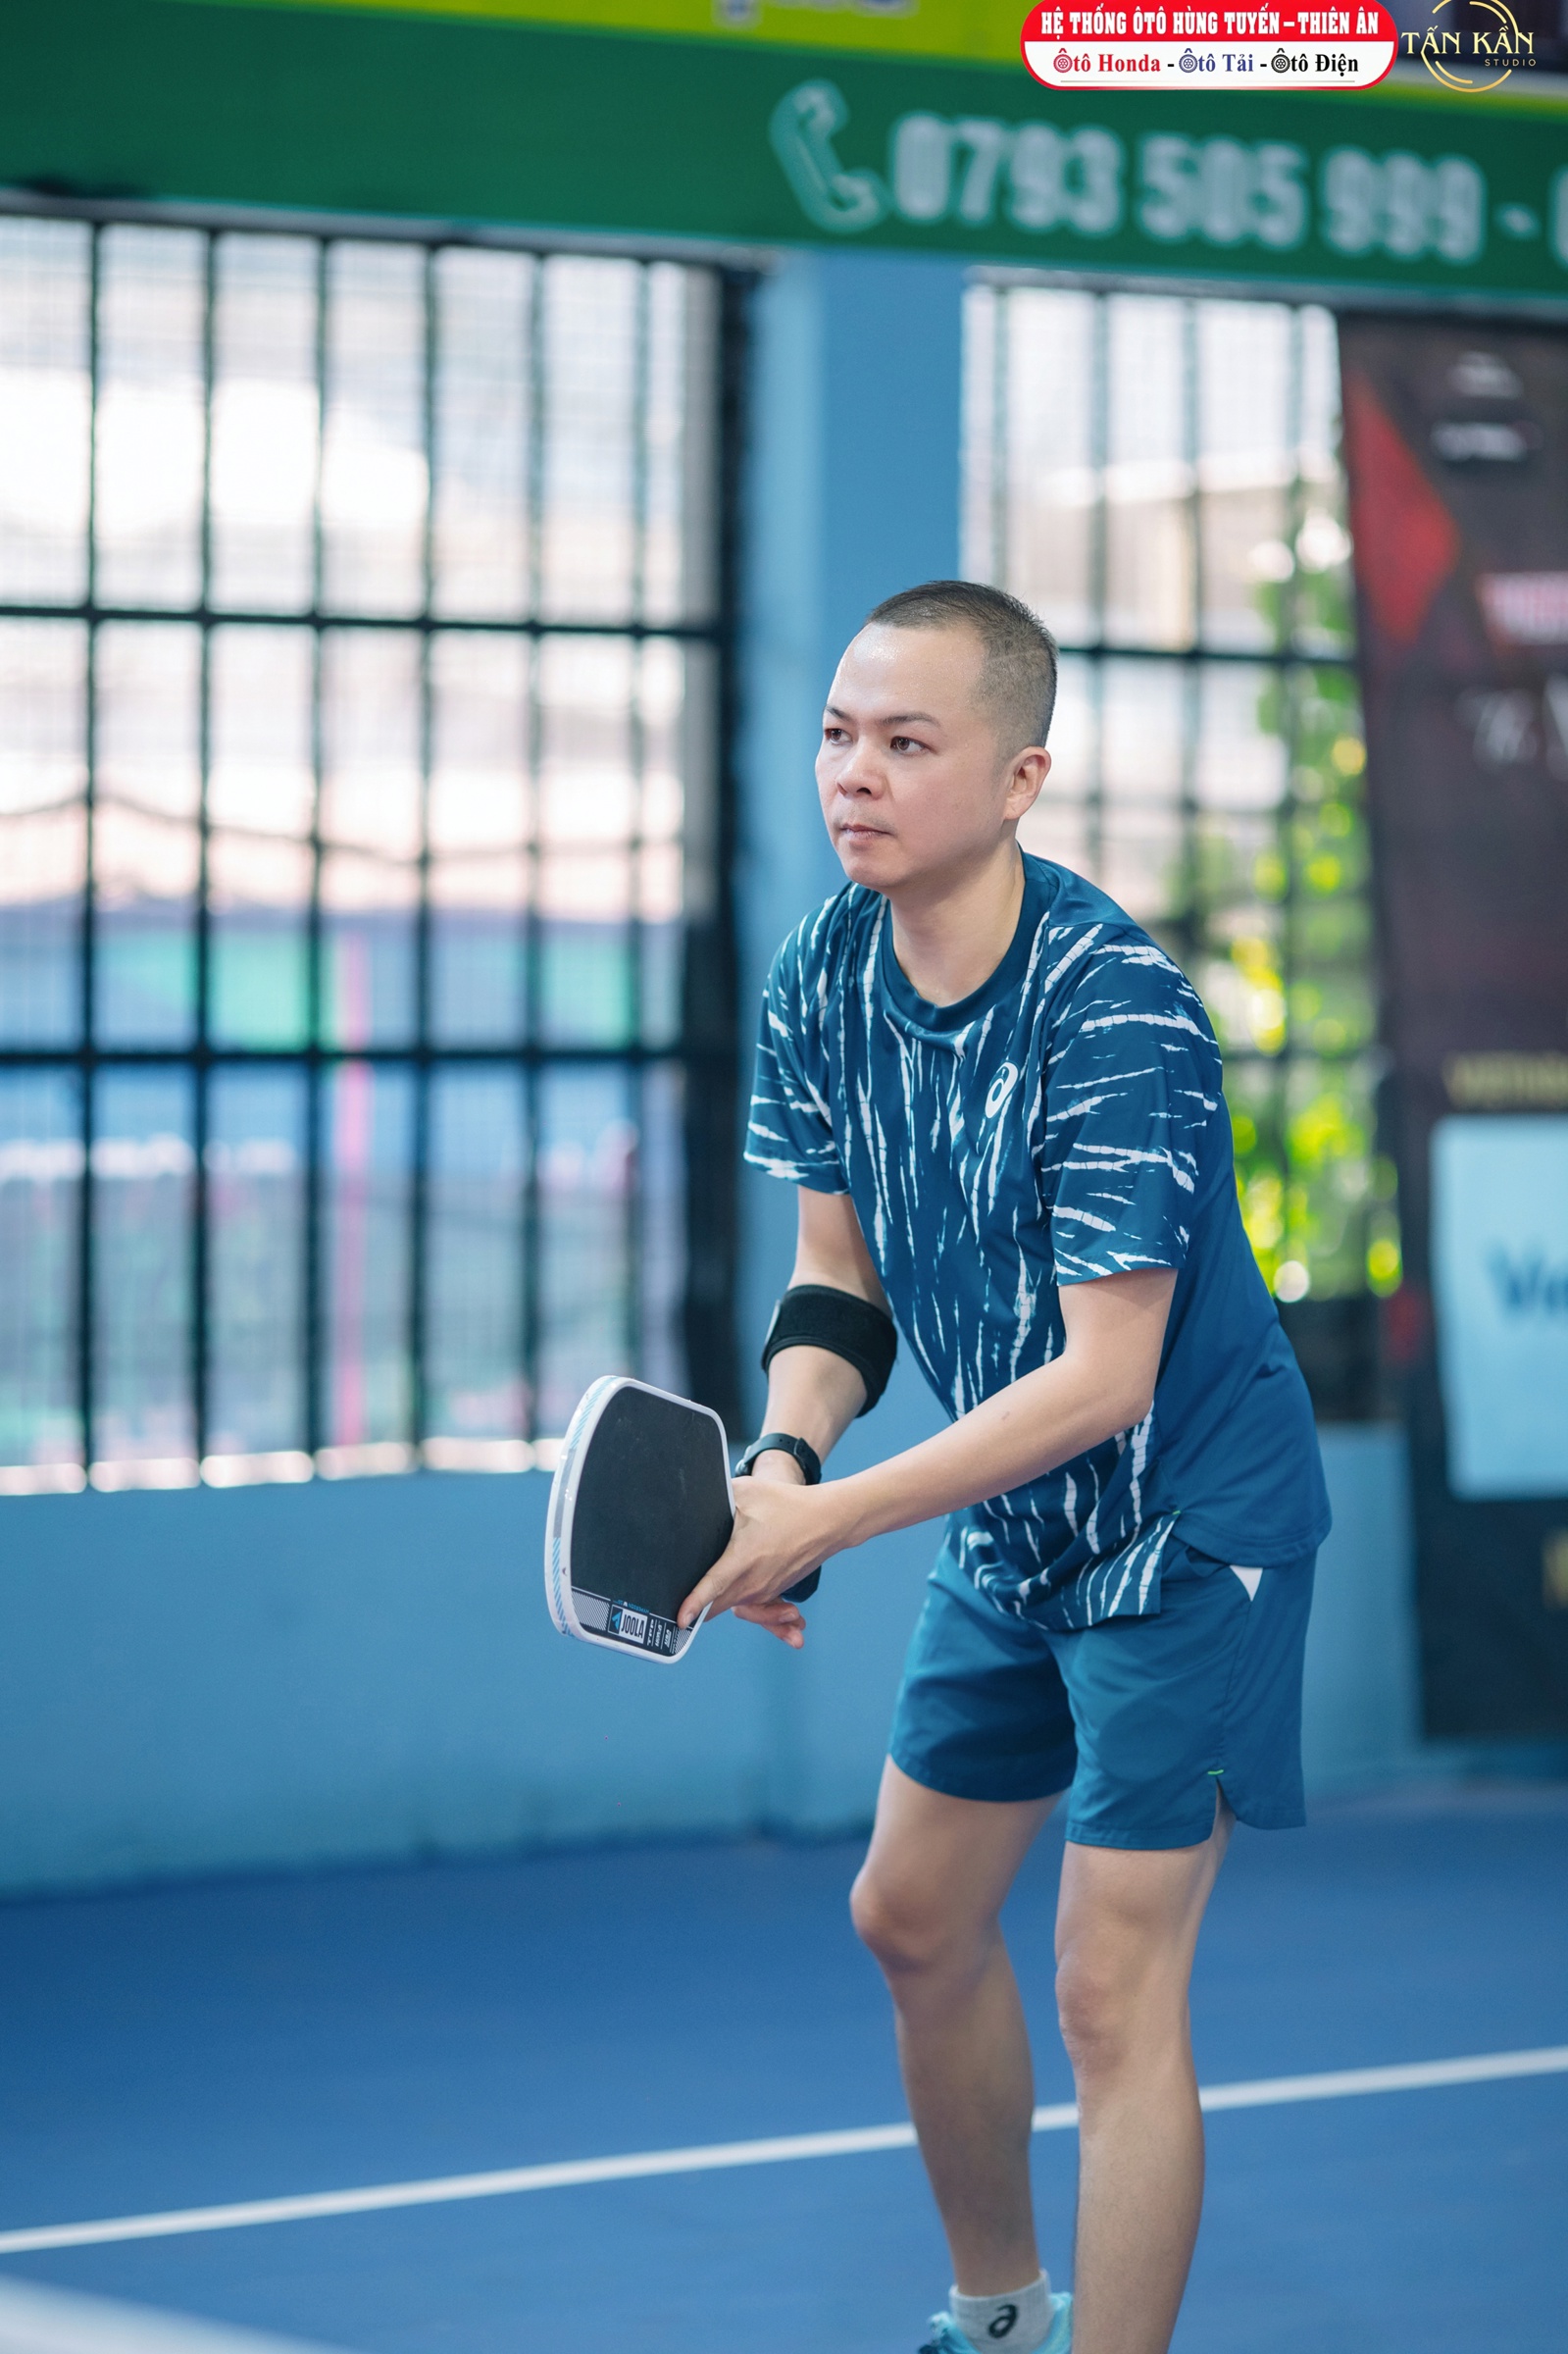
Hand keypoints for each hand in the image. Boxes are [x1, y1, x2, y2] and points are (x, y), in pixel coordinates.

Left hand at [681, 1454, 837, 1649]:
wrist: (829, 1521)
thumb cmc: (788, 1504)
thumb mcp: (748, 1491)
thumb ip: (716, 1496)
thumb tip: (688, 1499)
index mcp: (744, 1559)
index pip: (712, 1587)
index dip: (693, 1604)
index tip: (680, 1619)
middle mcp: (755, 1582)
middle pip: (715, 1607)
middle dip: (695, 1611)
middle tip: (675, 1612)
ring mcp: (765, 1590)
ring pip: (732, 1608)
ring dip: (716, 1610)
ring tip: (695, 1616)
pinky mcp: (773, 1591)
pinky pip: (751, 1607)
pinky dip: (741, 1609)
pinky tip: (729, 1604)